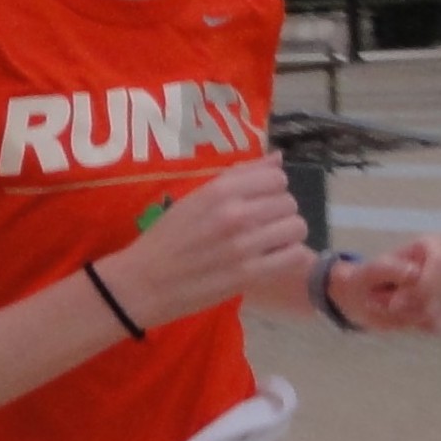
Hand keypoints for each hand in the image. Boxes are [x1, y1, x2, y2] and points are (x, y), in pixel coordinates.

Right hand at [97, 154, 307, 331]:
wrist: (144, 282)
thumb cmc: (166, 238)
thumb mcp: (194, 199)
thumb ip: (237, 177)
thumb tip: (277, 158)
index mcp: (218, 190)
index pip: (276, 177)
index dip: (271, 189)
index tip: (258, 200)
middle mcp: (235, 213)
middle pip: (289, 202)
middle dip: (279, 213)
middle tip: (261, 226)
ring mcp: (244, 245)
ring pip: (296, 228)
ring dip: (286, 235)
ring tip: (268, 243)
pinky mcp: (250, 274)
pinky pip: (295, 256)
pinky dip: (289, 257)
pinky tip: (271, 260)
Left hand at [329, 236, 440, 334]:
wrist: (366, 301)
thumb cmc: (366, 282)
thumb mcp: (363, 274)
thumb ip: (383, 268)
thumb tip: (414, 272)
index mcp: (431, 245)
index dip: (422, 286)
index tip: (395, 302)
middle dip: (411, 303)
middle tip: (389, 305)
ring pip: (439, 310)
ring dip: (409, 315)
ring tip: (394, 307)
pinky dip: (422, 326)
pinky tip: (409, 318)